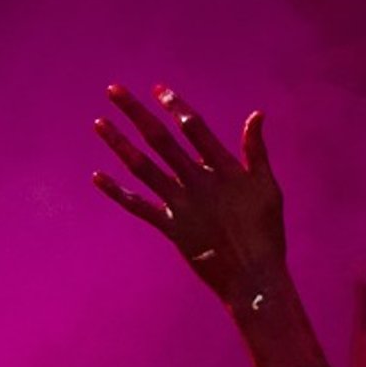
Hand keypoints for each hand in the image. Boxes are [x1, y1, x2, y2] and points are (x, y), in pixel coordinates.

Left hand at [93, 86, 286, 308]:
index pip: (193, 127)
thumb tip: (256, 114)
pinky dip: (118, 193)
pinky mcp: (172, 229)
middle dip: (135, 113)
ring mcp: (181, 205)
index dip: (174, 105)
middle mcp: (197, 182)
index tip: (156, 89)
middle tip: (113, 90)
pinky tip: (97, 177)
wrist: (253, 278)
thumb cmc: (266, 233)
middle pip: (160, 139)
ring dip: (119, 144)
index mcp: (222, 168)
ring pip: (143, 168)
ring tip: (99, 124)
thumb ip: (257, 150)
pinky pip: (140, 207)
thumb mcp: (267, 187)